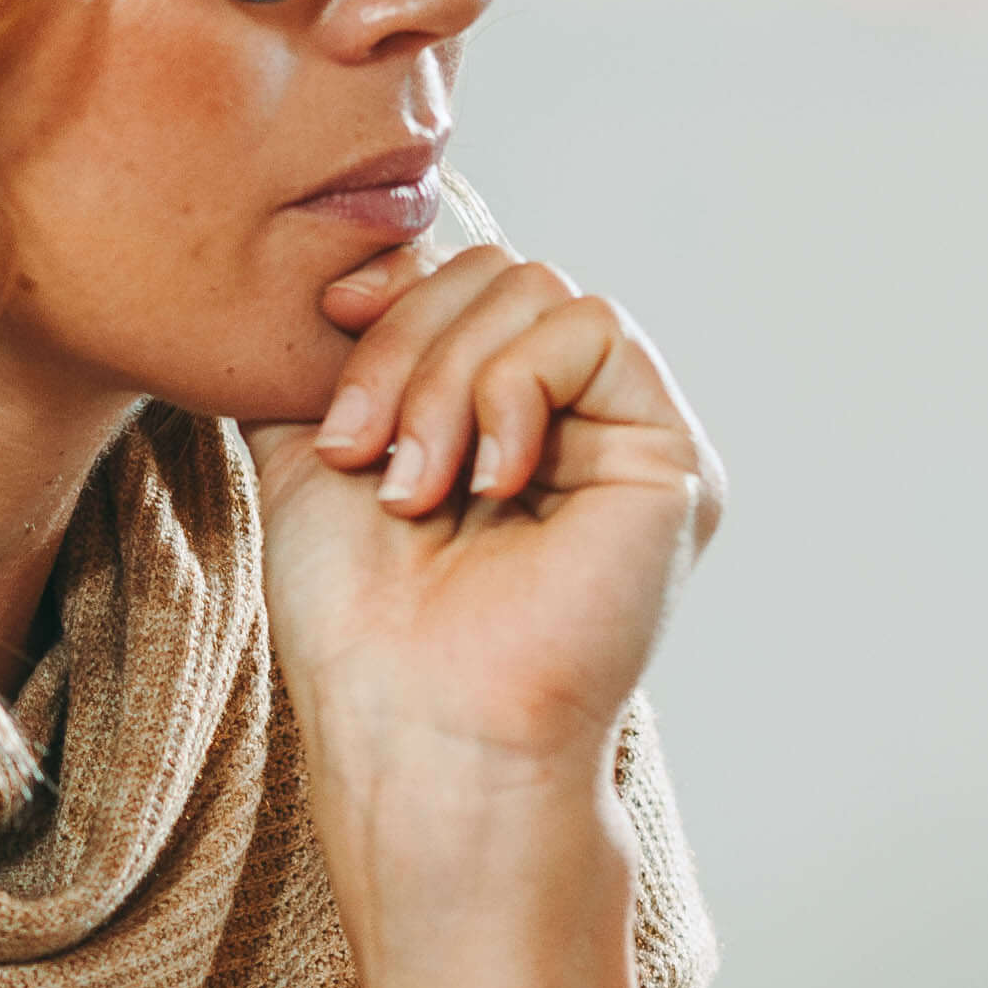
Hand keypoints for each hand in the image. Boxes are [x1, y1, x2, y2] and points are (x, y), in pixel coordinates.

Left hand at [267, 233, 718, 794]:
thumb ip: (333, 357)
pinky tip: (488, 483)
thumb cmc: (359, 619)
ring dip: (445, 375)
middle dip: (405, 340)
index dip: (394, 282)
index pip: (459, 279)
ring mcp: (626, 434)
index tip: (325, 320)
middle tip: (360, 448)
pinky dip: (514, 389)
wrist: (414, 723)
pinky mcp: (672, 454)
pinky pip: (593, 331)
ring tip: (414, 484)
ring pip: (537, 290)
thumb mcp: (315, 452)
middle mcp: (570, 418)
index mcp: (496, 415)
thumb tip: (336, 265)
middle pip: (496, 271)